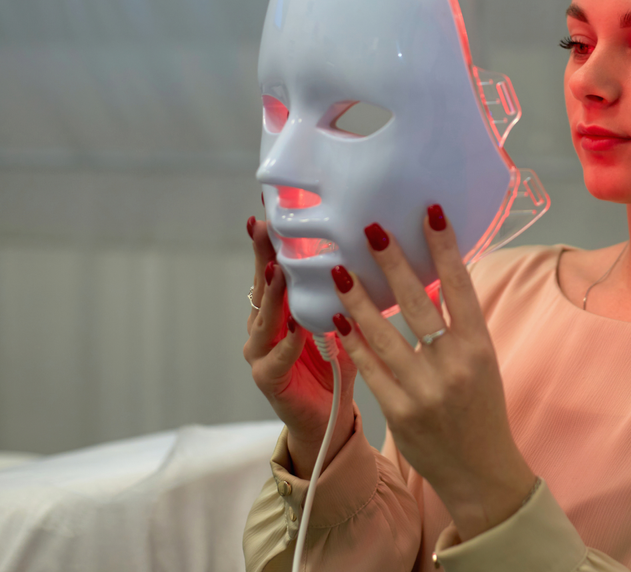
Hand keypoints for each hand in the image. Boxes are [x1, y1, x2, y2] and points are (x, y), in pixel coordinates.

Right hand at [244, 217, 358, 474]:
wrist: (329, 419)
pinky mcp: (268, 380)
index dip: (269, 242)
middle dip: (262, 257)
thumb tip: (370, 249)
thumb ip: (344, 291)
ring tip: (278, 271)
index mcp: (280, 310)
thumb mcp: (342, 320)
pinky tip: (294, 327)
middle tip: (264, 227)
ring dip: (272, 295)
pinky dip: (286, 343)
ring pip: (264, 319)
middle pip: (260, 287)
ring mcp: (261, 354)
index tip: (266, 209)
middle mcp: (263, 328)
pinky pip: (276, 358)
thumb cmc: (336, 365)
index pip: (271, 269)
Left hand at [332, 206, 536, 541]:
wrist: (480, 470)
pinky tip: (336, 319)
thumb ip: (459, 327)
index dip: (445, 249)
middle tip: (370, 228)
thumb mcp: (482, 363)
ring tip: (339, 269)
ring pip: (384, 334)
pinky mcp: (401, 412)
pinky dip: (352, 342)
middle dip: (391, 263)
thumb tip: (431, 279)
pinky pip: (370, 369)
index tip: (430, 213)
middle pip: (417, 303)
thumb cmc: (481, 408)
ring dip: (358, 299)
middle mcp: (454, 365)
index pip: (461, 288)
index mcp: (480, 347)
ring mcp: (425, 390)